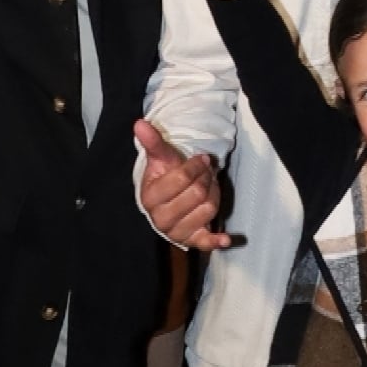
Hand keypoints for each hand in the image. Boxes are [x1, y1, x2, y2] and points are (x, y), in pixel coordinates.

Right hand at [132, 117, 234, 250]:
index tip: (201, 159)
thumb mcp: (160, 158)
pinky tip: (226, 239)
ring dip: (214, 194)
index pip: (182, 178)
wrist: (166, 201)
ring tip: (208, 187)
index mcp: (150, 197)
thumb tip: (140, 123)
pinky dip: (216, 240)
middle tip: (206, 172)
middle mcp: (161, 218)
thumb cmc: (165, 177)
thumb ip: (153, 142)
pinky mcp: (190, 241)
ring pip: (208, 209)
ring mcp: (175, 232)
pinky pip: (205, 242)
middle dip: (206, 178)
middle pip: (198, 193)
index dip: (196, 165)